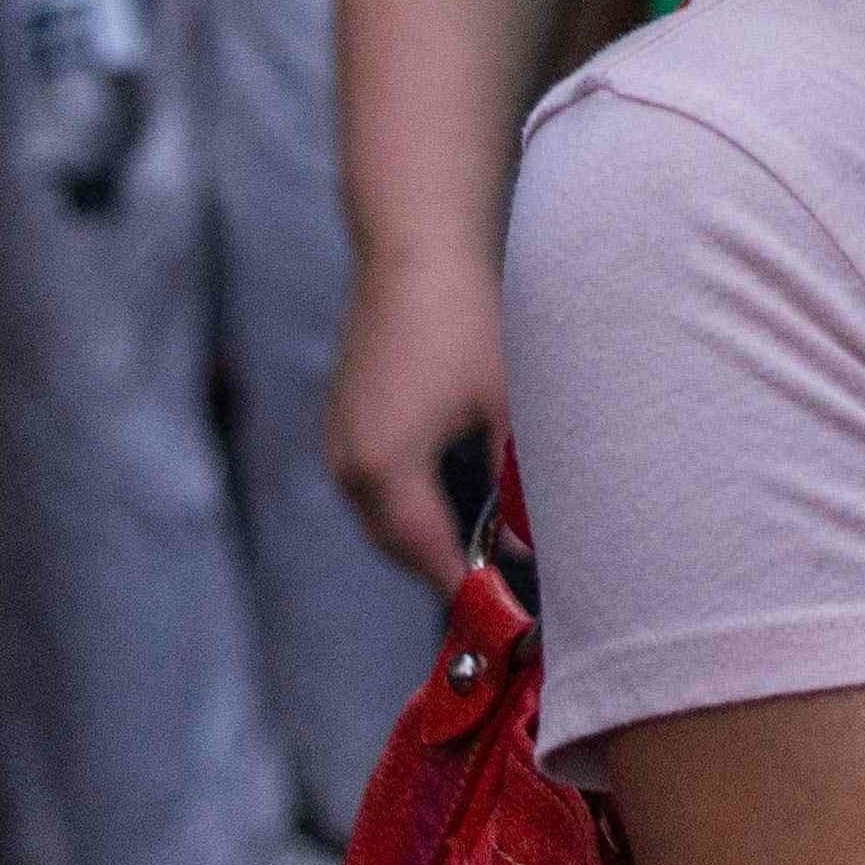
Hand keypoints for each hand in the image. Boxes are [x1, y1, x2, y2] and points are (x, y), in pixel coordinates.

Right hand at [327, 241, 512, 590]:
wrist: (413, 250)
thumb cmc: (465, 321)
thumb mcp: (503, 407)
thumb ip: (511, 484)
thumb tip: (527, 547)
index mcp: (387, 466)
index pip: (427, 553)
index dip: (463, 586)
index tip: (498, 613)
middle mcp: (350, 462)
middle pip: (396, 545)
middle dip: (439, 571)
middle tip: (490, 593)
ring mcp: (338, 440)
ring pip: (378, 519)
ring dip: (418, 543)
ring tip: (471, 560)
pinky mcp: (340, 420)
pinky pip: (368, 489)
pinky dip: (400, 510)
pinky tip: (438, 509)